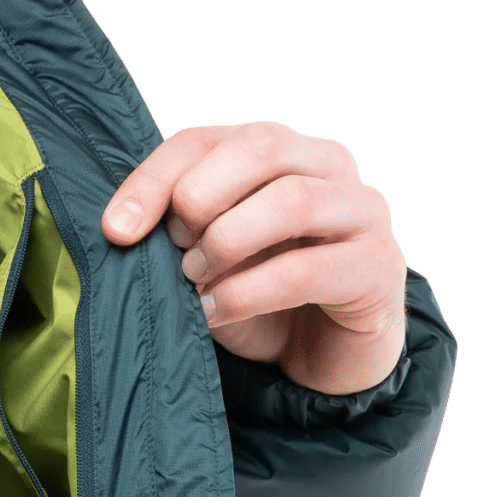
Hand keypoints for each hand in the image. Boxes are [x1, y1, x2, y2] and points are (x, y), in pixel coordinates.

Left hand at [100, 121, 407, 395]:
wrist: (322, 357)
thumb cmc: (257, 293)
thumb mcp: (202, 256)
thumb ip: (175, 230)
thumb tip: (123, 226)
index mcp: (276, 148)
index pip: (204, 139)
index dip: (154, 180)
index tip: (116, 229)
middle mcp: (326, 164)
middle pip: (260, 146)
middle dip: (200, 196)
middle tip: (174, 248)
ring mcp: (363, 211)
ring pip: (292, 201)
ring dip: (227, 243)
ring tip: (194, 280)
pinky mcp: (380, 267)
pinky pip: (307, 270)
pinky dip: (248, 293)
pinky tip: (215, 312)